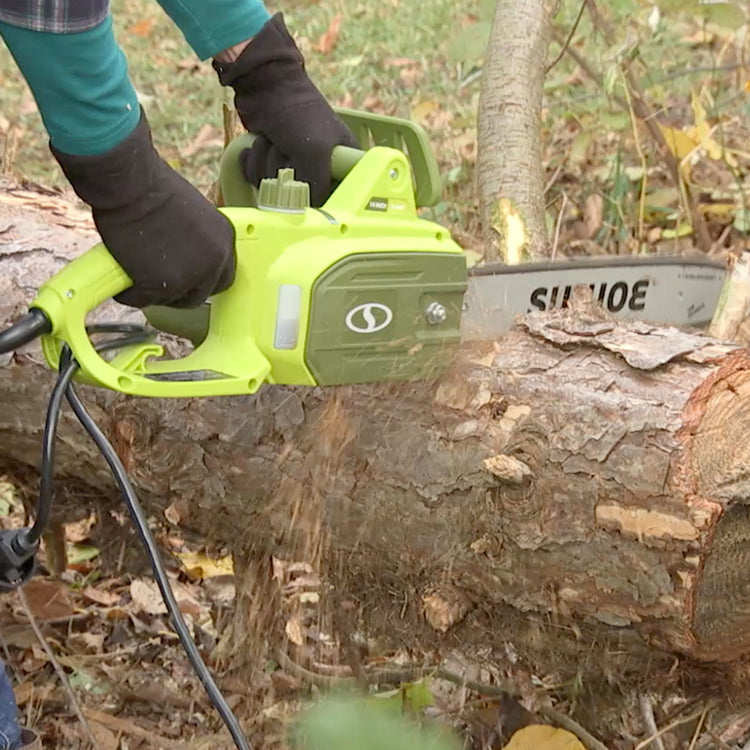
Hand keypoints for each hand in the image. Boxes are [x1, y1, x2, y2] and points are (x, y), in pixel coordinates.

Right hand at [52, 111, 234, 308]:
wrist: (130, 184)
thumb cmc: (153, 189)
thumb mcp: (194, 214)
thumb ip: (199, 240)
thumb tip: (187, 258)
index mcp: (225, 240)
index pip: (224, 277)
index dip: (203, 282)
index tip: (188, 282)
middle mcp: (214, 261)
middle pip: (200, 295)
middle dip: (180, 294)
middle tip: (158, 283)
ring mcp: (189, 275)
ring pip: (171, 300)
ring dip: (154, 293)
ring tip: (136, 272)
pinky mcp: (161, 285)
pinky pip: (142, 300)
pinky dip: (129, 292)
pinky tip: (121, 275)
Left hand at [213, 13, 357, 207]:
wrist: (262, 82)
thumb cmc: (296, 112)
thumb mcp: (314, 151)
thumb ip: (318, 188)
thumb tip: (311, 212)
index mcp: (344, 161)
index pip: (335, 197)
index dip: (316, 195)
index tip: (305, 182)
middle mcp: (321, 165)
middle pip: (298, 194)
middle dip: (283, 172)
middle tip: (286, 148)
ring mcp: (294, 164)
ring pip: (274, 187)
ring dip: (264, 164)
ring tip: (271, 140)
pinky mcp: (271, 160)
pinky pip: (258, 179)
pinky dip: (251, 163)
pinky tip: (256, 145)